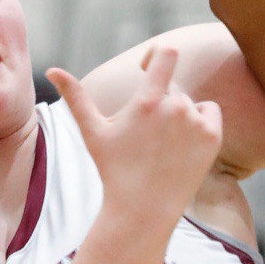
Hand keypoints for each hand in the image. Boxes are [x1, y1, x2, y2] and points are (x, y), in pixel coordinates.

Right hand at [46, 47, 222, 224]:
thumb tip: (52, 69)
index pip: (166, 54)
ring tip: (163, 147)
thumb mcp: (93, 132)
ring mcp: (197, 123)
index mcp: (147, 101)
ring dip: (178, 117)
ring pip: (189, 104)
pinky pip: (209, 113)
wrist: (144, 209)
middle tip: (148, 139)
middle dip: (160, 106)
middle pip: (172, 91)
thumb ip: (76, 97)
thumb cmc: (114, 171)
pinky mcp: (212, 137)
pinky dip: (200, 122)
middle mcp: (176, 108)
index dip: (158, 55)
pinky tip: (183, 144)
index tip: (148, 66)